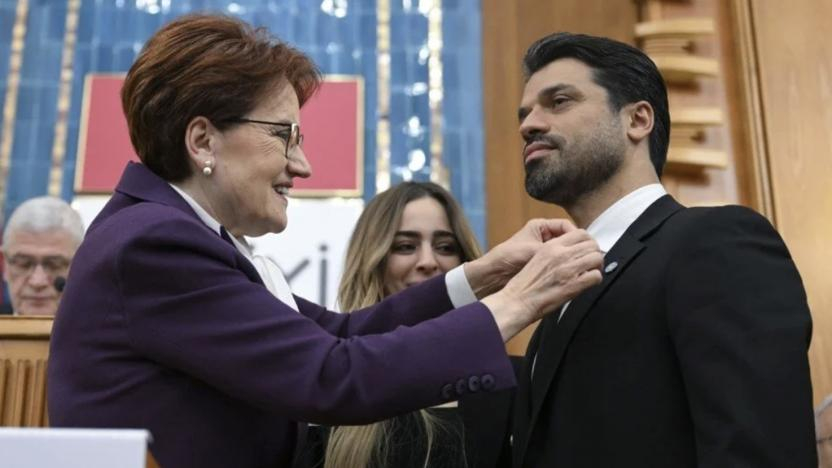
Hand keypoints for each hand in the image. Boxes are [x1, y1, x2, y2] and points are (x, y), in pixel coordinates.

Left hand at [465, 219, 577, 298]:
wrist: (492, 275)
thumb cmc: (507, 257)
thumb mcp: (533, 250)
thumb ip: (553, 250)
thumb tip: (574, 253)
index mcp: (539, 227)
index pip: (566, 226)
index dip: (577, 235)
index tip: (583, 246)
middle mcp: (542, 237)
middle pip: (568, 239)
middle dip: (576, 248)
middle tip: (587, 257)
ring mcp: (542, 251)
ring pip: (564, 252)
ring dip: (571, 258)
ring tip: (580, 265)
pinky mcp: (541, 264)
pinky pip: (558, 263)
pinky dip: (564, 267)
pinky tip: (569, 273)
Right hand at [482, 229, 603, 340]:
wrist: (518, 300)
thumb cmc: (525, 284)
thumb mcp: (538, 259)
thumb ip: (555, 253)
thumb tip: (572, 254)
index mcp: (551, 246)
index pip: (581, 233)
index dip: (588, 242)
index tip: (586, 251)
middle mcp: (561, 254)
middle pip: (592, 245)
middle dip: (594, 254)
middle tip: (592, 264)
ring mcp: (568, 269)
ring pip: (597, 258)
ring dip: (596, 266)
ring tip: (590, 273)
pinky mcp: (574, 284)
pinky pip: (596, 276)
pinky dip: (595, 280)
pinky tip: (587, 284)